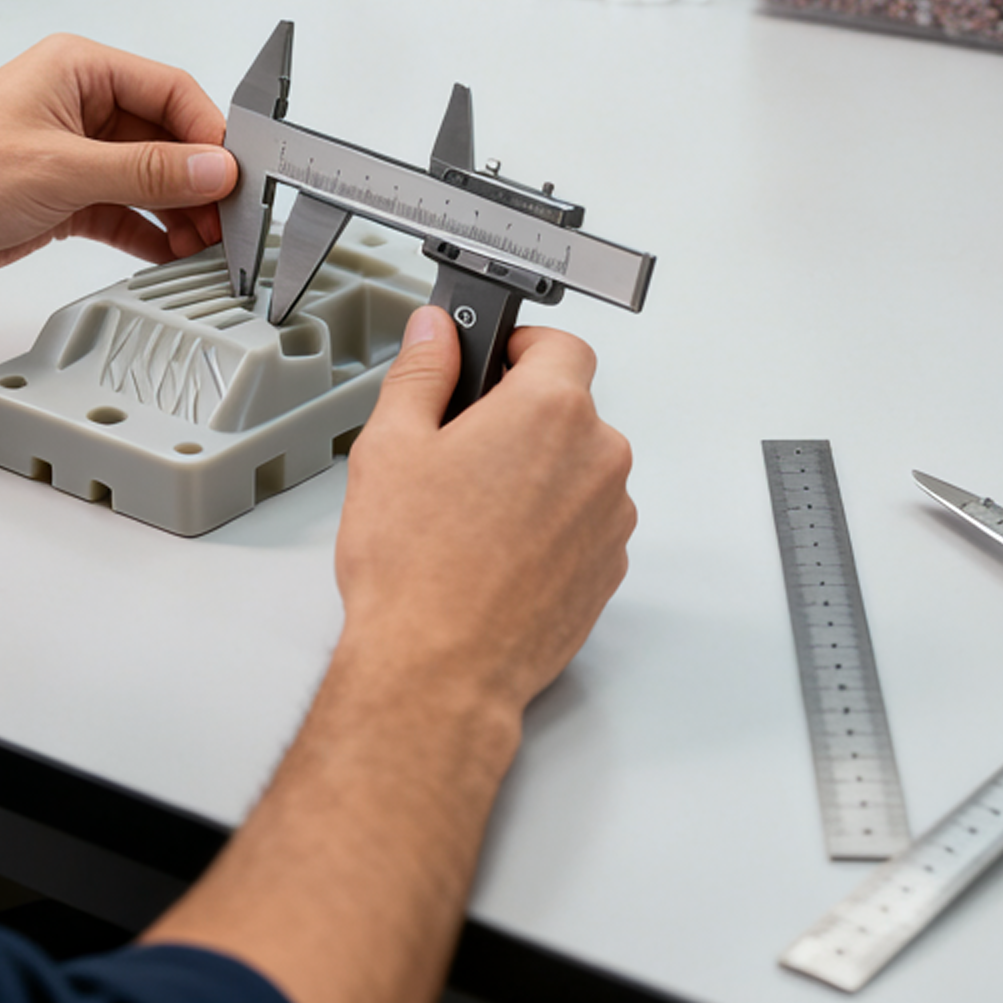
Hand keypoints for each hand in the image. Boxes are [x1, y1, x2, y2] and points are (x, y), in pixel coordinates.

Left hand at [0, 33, 238, 291]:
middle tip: (232, 222)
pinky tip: (171, 257)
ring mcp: (71, 152)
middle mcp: (79, 105)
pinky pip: (123, 211)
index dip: (210, 134)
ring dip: (178, 213)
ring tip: (207, 249)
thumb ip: (147, 172)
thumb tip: (215, 169)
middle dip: (199, 181)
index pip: (171, 91)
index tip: (239, 176)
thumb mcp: (63, 170)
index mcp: (80, 69)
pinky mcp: (61, 196)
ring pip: (148, 179)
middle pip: (166, 138)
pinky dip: (149, 234)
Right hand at [333, 305, 635, 719]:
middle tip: (459, 447)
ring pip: (577, 467)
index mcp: (550, 412)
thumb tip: (435, 331)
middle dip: (519, 416)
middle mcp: (597, 459)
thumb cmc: (417, 570)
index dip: (520, 346)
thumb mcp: (391, 444)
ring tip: (470, 511)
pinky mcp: (608, 570)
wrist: (440, 671)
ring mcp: (610, 519)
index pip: (560, 343)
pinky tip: (494, 549)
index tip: (491, 362)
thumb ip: (422, 371)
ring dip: (537, 473)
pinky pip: (583, 520)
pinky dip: (549, 523)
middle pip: (569, 408)